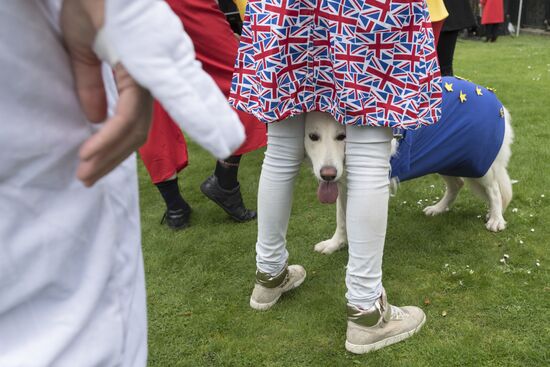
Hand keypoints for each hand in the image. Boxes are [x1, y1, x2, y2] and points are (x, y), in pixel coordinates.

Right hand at [61, 0, 152, 186]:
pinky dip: (108, 137)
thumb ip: (90, 87)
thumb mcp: (83, 54)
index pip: (133, 125)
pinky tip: (89, 152)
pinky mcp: (140, 75)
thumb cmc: (90, 8)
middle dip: (112, 160)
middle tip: (87, 179)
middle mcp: (150, 84)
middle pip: (137, 135)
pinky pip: (127, 115)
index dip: (113, 149)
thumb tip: (93, 119)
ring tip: (84, 173)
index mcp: (140, 79)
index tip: (91, 167)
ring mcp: (149, 80)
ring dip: (108, 155)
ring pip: (134, 130)